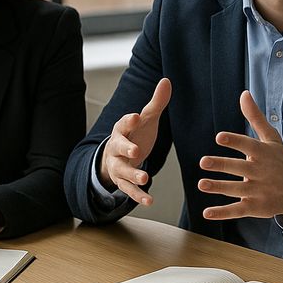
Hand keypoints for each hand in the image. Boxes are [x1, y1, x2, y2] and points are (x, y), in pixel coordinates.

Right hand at [99, 78, 171, 204]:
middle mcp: (116, 147)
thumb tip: (167, 80)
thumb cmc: (135, 134)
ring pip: (122, 170)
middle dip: (125, 148)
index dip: (129, 120)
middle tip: (135, 150)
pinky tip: (150, 201)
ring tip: (145, 178)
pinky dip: (138, 196)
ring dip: (133, 175)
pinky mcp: (122, 181)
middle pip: (118, 146)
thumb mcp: (147, 119)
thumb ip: (156, 102)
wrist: (116, 157)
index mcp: (122, 129)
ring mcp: (118, 165)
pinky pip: (128, 190)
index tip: (136, 117)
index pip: (124, 123)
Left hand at [198, 90, 282, 221]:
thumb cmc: (280, 160)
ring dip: (218, 187)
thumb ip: (255, 118)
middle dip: (221, 165)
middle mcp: (260, 172)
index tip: (219, 137)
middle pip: (239, 168)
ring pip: (236, 189)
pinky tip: (206, 212)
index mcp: (263, 153)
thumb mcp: (271, 138)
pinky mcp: (255, 207)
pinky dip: (222, 212)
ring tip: (201, 184)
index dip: (234, 141)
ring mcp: (258, 191)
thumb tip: (244, 94)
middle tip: (203, 162)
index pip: (247, 146)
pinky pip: (237, 210)